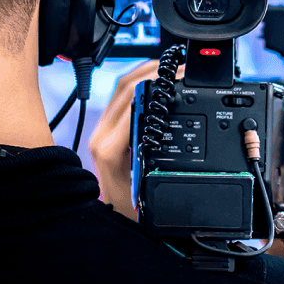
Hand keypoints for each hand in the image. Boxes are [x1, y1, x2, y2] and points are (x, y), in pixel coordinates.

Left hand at [88, 60, 181, 219]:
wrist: (112, 216)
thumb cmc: (128, 208)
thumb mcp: (147, 187)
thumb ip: (157, 164)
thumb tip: (173, 133)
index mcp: (110, 147)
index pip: (132, 100)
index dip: (156, 84)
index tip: (179, 78)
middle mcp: (102, 134)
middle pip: (126, 86)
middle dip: (154, 71)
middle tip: (181, 67)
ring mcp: (102, 129)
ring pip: (122, 87)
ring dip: (146, 73)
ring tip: (171, 68)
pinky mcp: (106, 129)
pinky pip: (121, 97)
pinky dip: (140, 84)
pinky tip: (157, 82)